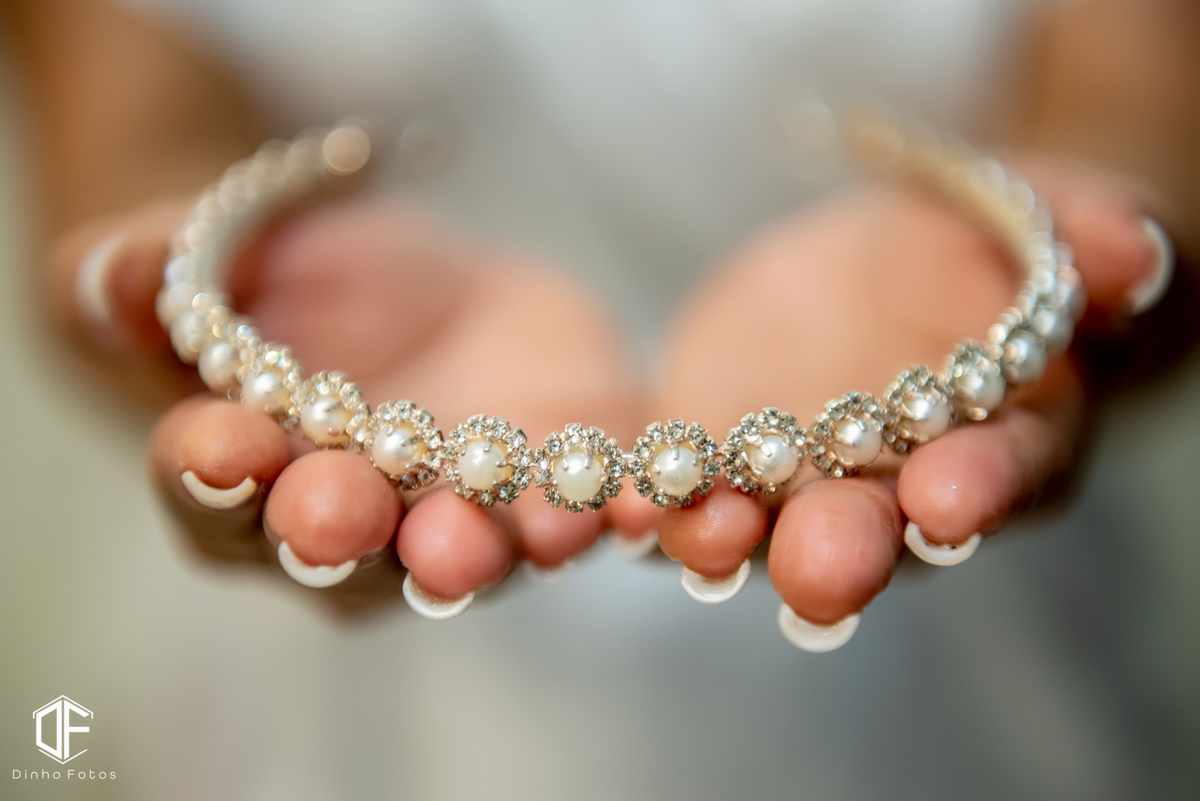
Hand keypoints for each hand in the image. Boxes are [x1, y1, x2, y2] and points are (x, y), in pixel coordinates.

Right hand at [51, 197, 641, 611]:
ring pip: (469, 556)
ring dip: (481, 550)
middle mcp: (356, 527)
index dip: (211, 474)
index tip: (216, 447)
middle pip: (341, 549)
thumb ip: (159, 276)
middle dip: (342, 529)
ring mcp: (461, 518)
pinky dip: (611, 520)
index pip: (214, 491)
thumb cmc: (299, 288)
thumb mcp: (224, 257)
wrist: (420, 296)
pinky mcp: (556, 491)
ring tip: (494, 534)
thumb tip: (111, 274)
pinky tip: (636, 510)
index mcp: (252, 477)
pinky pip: (587, 521)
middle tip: (341, 509)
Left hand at [621, 158, 1173, 635]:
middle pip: (881, 532)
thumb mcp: (1046, 218)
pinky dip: (658, 506)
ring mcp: (804, 483)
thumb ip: (1088, 235)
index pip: (1005, 472)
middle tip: (820, 570)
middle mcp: (900, 487)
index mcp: (1003, 436)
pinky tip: (624, 505)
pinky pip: (688, 495)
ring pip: (772, 533)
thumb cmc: (992, 249)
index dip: (982, 487)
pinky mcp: (724, 461)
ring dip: (735, 542)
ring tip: (700, 536)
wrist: (897, 264)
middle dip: (849, 550)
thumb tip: (1128, 257)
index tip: (949, 497)